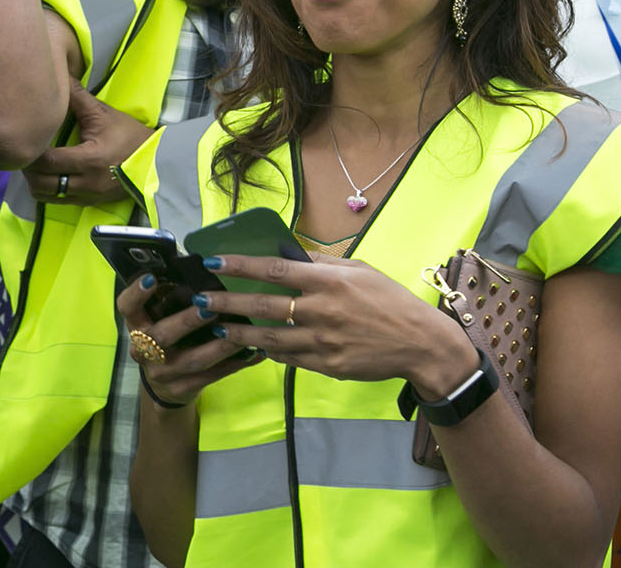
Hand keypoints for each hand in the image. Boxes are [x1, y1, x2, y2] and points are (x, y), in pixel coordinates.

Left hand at [23, 83, 154, 204]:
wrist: (154, 162)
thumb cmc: (129, 136)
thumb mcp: (103, 114)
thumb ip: (77, 96)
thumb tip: (60, 74)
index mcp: (89, 159)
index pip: (47, 161)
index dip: (31, 152)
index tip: (26, 140)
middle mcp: (86, 182)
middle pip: (41, 183)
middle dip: (28, 169)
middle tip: (26, 153)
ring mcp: (87, 196)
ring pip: (46, 196)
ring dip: (35, 182)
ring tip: (36, 165)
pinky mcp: (89, 202)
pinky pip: (58, 201)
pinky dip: (47, 190)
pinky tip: (48, 175)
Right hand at [116, 272, 264, 407]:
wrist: (163, 386)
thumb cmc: (166, 339)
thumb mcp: (160, 319)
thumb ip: (172, 299)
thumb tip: (204, 269)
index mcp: (137, 325)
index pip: (127, 307)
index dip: (137, 293)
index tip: (153, 278)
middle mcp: (143, 349)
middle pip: (161, 335)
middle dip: (186, 321)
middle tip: (211, 309)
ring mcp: (161, 372)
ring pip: (191, 360)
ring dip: (219, 346)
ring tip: (242, 334)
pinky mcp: (181, 389)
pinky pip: (210, 376)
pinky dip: (233, 365)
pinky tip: (253, 354)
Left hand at [193, 253, 479, 396]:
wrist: (421, 344)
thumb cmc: (389, 301)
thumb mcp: (359, 270)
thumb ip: (321, 263)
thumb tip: (286, 254)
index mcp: (328, 281)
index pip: (274, 270)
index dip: (239, 265)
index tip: (212, 262)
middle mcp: (321, 311)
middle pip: (262, 305)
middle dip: (226, 302)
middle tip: (199, 300)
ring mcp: (322, 341)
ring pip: (268, 338)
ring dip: (239, 333)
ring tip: (217, 327)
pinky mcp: (326, 366)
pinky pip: (288, 358)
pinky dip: (268, 352)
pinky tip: (253, 347)